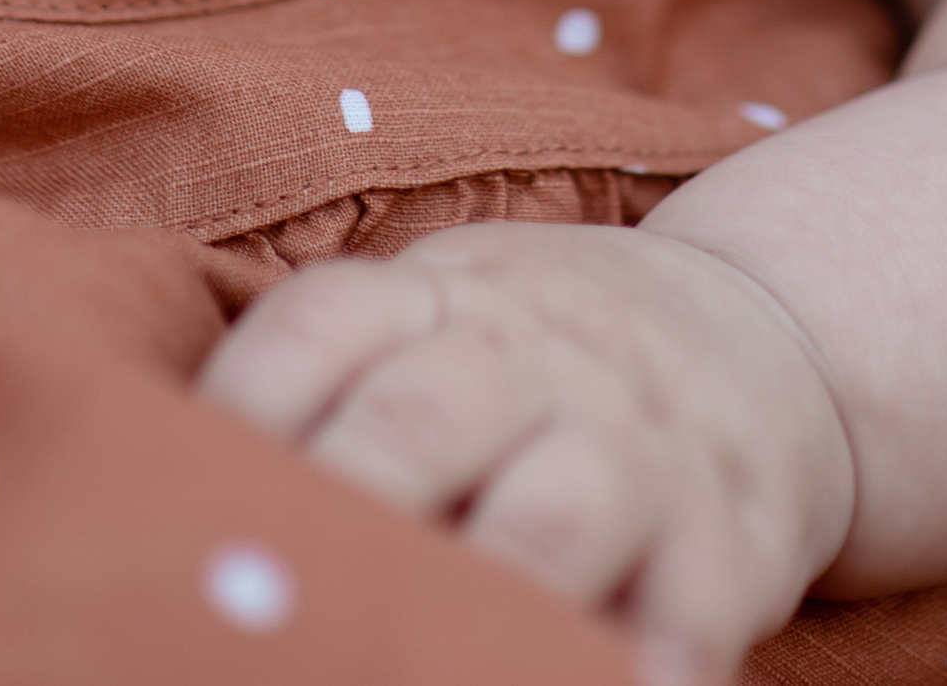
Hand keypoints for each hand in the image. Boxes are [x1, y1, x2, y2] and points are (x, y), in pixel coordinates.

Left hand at [197, 222, 854, 667]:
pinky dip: (636, 670)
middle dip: (341, 507)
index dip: (243, 407)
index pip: (320, 325)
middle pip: (418, 421)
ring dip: (483, 596)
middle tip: (268, 608)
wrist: (770, 331)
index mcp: (442, 298)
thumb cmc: (545, 351)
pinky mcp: (730, 541)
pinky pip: (685, 614)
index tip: (178, 498)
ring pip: (552, 518)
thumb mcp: (446, 308)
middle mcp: (534, 360)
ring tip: (414, 660)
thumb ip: (339, 380)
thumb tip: (177, 487)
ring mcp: (638, 449)